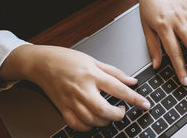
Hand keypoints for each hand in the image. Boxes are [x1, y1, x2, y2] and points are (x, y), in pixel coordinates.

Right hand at [0, 45, 149, 131]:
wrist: (41, 63)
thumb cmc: (67, 59)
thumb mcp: (94, 60)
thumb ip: (114, 72)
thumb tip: (132, 81)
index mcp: (92, 74)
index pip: (118, 88)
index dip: (135, 98)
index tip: (145, 104)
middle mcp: (82, 89)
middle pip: (104, 109)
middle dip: (117, 115)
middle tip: (122, 111)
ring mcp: (71, 100)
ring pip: (91, 119)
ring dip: (105, 121)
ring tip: (110, 114)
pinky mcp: (62, 108)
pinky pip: (76, 124)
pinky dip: (88, 126)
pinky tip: (94, 120)